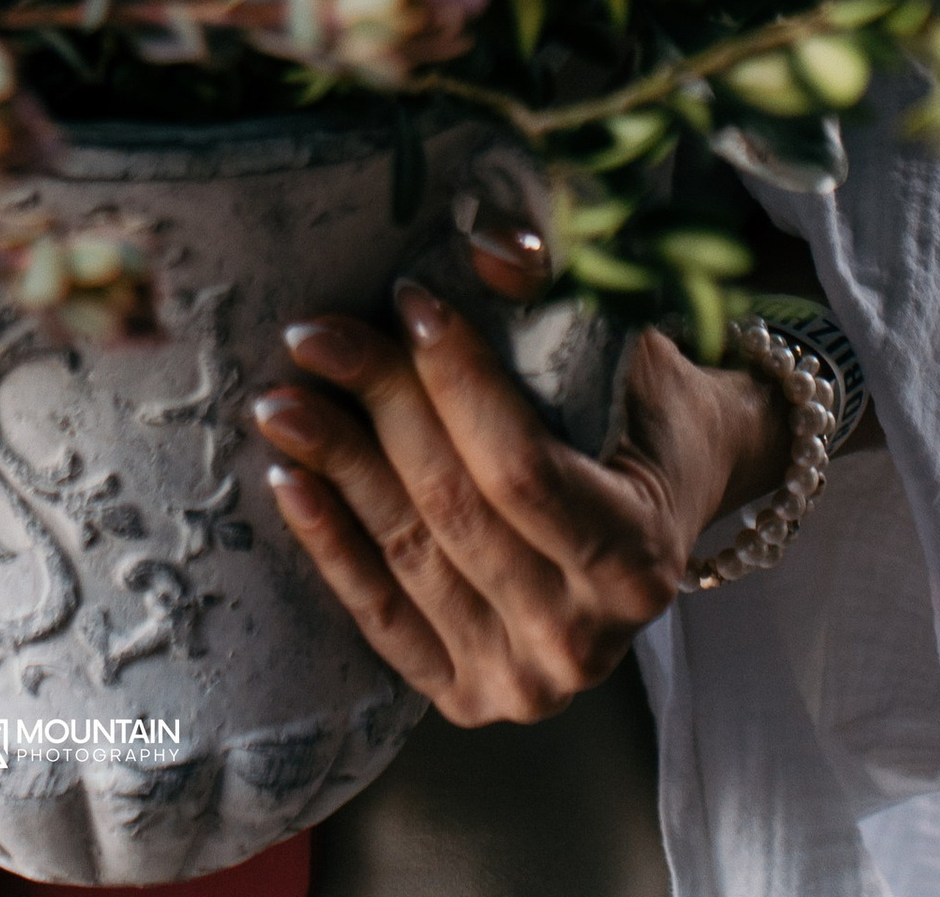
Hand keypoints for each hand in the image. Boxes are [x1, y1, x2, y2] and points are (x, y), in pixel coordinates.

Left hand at [246, 231, 787, 727]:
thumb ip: (560, 298)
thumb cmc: (641, 412)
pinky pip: (382, 619)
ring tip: (280, 399)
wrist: (660, 504)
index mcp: (636, 559)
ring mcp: (522, 684)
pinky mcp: (466, 697)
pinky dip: (331, 548)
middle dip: (376, 407)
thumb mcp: (624, 348)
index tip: (407, 299)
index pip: (520, 466)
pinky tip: (289, 483)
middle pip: (452, 508)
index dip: (458, 380)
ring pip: (409, 556)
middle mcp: (582, 640)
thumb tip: (489, 243)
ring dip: (335, 469)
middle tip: (313, 334)